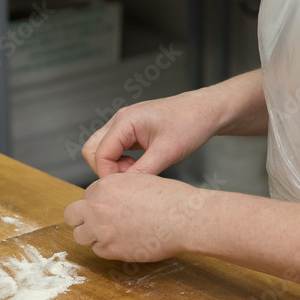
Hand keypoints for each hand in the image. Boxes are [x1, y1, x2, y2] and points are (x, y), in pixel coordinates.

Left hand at [64, 173, 204, 261]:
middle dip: (82, 219)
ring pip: (80, 236)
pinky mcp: (110, 249)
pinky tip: (124, 243)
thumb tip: (113, 198)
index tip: (107, 210)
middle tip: (96, 224)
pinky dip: (108, 249)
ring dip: (92, 236)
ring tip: (112, 235)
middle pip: (72, 215)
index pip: (87, 196)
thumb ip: (120, 189)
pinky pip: (98, 251)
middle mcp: (97, 206)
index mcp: (105, 185)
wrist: (183, 218)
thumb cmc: (170, 198)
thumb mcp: (140, 180)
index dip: (96, 204)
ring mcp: (101, 229)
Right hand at [82, 89, 220, 177]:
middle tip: (128, 180)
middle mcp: (120, 120)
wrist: (207, 110)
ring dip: (113, 166)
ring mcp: (125, 125)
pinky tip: (140, 168)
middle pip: (92, 149)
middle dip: (105, 169)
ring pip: (102, 149)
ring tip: (137, 174)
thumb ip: (143, 171)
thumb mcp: (168, 152)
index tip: (126, 187)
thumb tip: (125, 189)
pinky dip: (121, 162)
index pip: (100, 153)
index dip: (108, 174)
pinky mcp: (132, 131)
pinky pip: (115, 149)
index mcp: (125, 120)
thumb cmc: (191, 123)